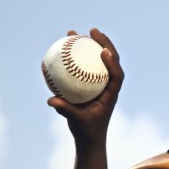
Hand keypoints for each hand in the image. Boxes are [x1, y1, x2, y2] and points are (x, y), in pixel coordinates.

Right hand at [47, 28, 124, 148]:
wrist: (90, 137)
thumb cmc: (87, 130)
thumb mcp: (76, 121)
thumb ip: (65, 109)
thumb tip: (51, 99)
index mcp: (111, 94)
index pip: (117, 75)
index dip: (113, 62)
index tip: (103, 51)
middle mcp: (108, 86)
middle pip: (111, 60)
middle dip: (104, 43)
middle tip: (92, 31)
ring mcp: (100, 83)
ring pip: (98, 60)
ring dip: (89, 45)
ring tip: (75, 33)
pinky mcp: (91, 84)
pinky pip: (84, 67)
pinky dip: (76, 57)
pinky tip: (62, 48)